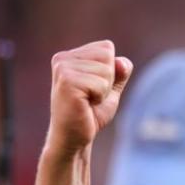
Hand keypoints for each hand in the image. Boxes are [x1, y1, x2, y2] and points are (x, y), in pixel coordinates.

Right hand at [48, 40, 132, 155]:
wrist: (75, 137)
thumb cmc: (91, 113)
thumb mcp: (111, 88)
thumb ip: (120, 71)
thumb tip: (121, 62)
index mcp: (70, 56)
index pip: (107, 47)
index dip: (110, 71)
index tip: (93, 88)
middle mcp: (62, 59)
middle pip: (108, 55)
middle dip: (108, 79)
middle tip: (91, 96)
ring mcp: (62, 69)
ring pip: (106, 70)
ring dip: (104, 90)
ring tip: (87, 101)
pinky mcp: (67, 82)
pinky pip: (102, 83)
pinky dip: (100, 97)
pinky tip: (85, 105)